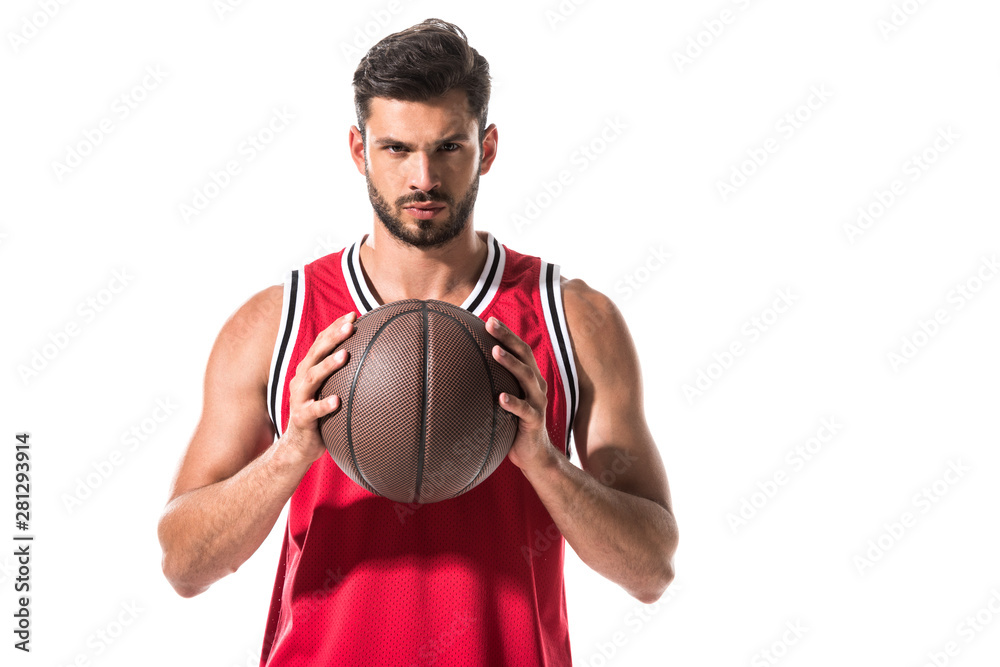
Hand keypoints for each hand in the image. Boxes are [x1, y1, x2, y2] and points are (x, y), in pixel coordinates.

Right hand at [282, 311, 356, 464]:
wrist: (298, 447)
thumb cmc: (320, 416)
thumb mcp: (329, 391)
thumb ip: (343, 377)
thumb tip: (374, 362)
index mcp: (308, 370)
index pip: (321, 343)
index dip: (335, 327)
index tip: (353, 314)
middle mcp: (301, 380)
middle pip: (316, 353)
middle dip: (333, 337)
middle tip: (351, 325)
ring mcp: (299, 398)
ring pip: (313, 377)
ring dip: (328, 365)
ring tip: (345, 355)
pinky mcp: (302, 418)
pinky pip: (313, 411)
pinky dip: (324, 404)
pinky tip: (337, 401)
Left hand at [486, 317, 558, 472]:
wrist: (534, 456)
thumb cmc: (513, 425)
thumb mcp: (504, 401)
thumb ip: (493, 386)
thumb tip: (461, 374)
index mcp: (530, 378)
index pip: (520, 349)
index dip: (506, 334)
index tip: (489, 319)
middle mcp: (537, 386)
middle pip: (525, 355)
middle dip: (508, 338)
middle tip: (490, 324)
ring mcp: (538, 402)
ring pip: (527, 378)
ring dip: (511, 363)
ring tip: (495, 352)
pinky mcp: (535, 421)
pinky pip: (525, 410)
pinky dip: (513, 403)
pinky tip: (500, 398)